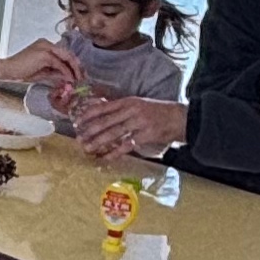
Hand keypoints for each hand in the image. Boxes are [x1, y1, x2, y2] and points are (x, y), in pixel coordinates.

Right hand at [0, 39, 77, 90]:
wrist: (7, 70)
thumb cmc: (21, 72)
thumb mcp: (42, 72)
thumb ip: (55, 71)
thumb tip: (68, 76)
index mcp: (45, 45)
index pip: (64, 53)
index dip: (73, 64)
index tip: (79, 74)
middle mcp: (47, 43)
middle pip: (68, 54)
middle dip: (77, 67)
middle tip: (83, 77)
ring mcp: (46, 47)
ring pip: (66, 58)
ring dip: (74, 70)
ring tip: (78, 80)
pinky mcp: (45, 54)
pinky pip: (60, 64)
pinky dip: (66, 72)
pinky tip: (70, 79)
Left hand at [72, 96, 186, 160]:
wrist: (181, 118)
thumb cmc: (159, 113)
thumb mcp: (140, 105)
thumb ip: (124, 110)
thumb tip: (104, 116)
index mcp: (129, 102)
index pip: (105, 107)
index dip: (90, 114)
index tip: (78, 121)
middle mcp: (132, 110)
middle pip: (107, 121)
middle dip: (91, 130)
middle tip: (79, 138)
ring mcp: (139, 122)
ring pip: (114, 132)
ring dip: (99, 141)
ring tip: (87, 147)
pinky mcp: (146, 135)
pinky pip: (127, 145)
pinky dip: (115, 152)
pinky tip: (106, 157)